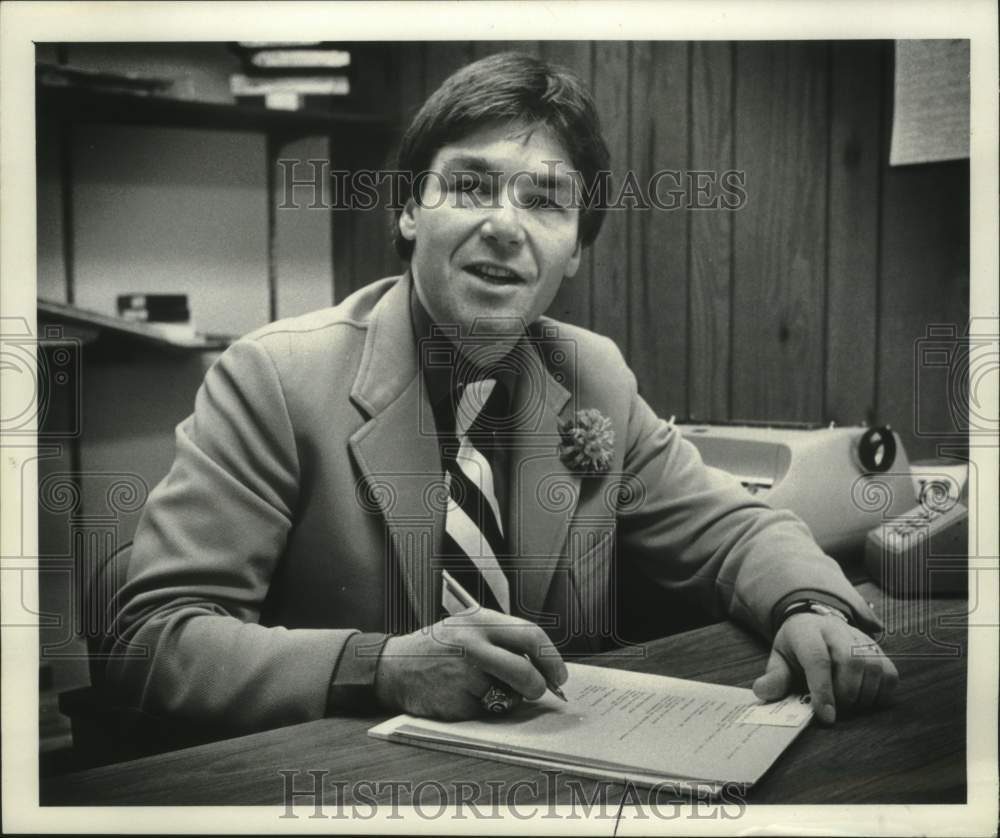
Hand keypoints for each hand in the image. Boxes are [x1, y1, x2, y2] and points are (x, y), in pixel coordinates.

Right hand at [374, 608, 568, 719]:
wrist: (395, 666)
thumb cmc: (439, 647)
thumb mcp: (469, 626)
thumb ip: (502, 639)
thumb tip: (544, 664)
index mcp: (481, 621)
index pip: (531, 636)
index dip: (551, 658)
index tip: (559, 673)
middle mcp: (473, 644)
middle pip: (525, 670)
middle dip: (539, 686)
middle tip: (540, 690)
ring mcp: (463, 674)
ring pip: (508, 694)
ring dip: (509, 697)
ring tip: (488, 687)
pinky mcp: (455, 700)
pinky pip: (486, 709)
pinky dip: (483, 707)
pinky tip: (463, 695)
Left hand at [752, 614, 898, 723]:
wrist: (815, 623)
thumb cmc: (797, 647)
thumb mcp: (779, 658)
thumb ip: (774, 677)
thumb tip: (762, 691)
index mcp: (807, 631)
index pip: (818, 659)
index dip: (823, 690)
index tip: (826, 717)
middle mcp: (836, 630)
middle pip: (851, 661)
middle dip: (845, 694)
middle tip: (835, 710)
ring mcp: (860, 638)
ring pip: (873, 667)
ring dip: (863, 696)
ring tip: (848, 705)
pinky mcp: (878, 649)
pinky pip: (890, 673)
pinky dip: (881, 693)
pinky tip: (865, 699)